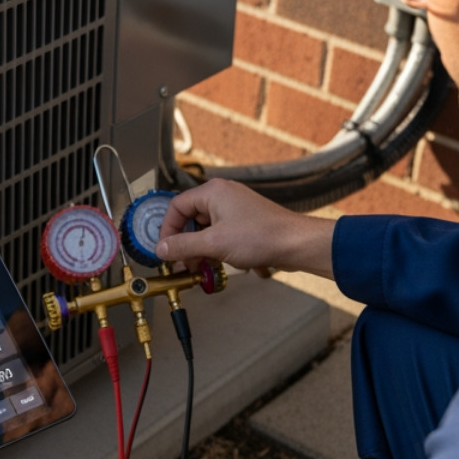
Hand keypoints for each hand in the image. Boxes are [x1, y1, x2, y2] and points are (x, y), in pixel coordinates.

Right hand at [156, 179, 335, 278]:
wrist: (296, 244)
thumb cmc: (263, 236)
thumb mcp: (214, 244)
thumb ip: (183, 246)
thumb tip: (162, 248)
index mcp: (213, 192)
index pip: (177, 206)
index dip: (168, 229)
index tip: (165, 249)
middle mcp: (223, 196)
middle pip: (190, 217)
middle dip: (184, 242)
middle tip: (182, 261)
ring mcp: (235, 208)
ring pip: (205, 228)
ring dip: (199, 248)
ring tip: (200, 266)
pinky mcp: (244, 222)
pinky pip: (220, 233)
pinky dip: (214, 248)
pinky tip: (216, 263)